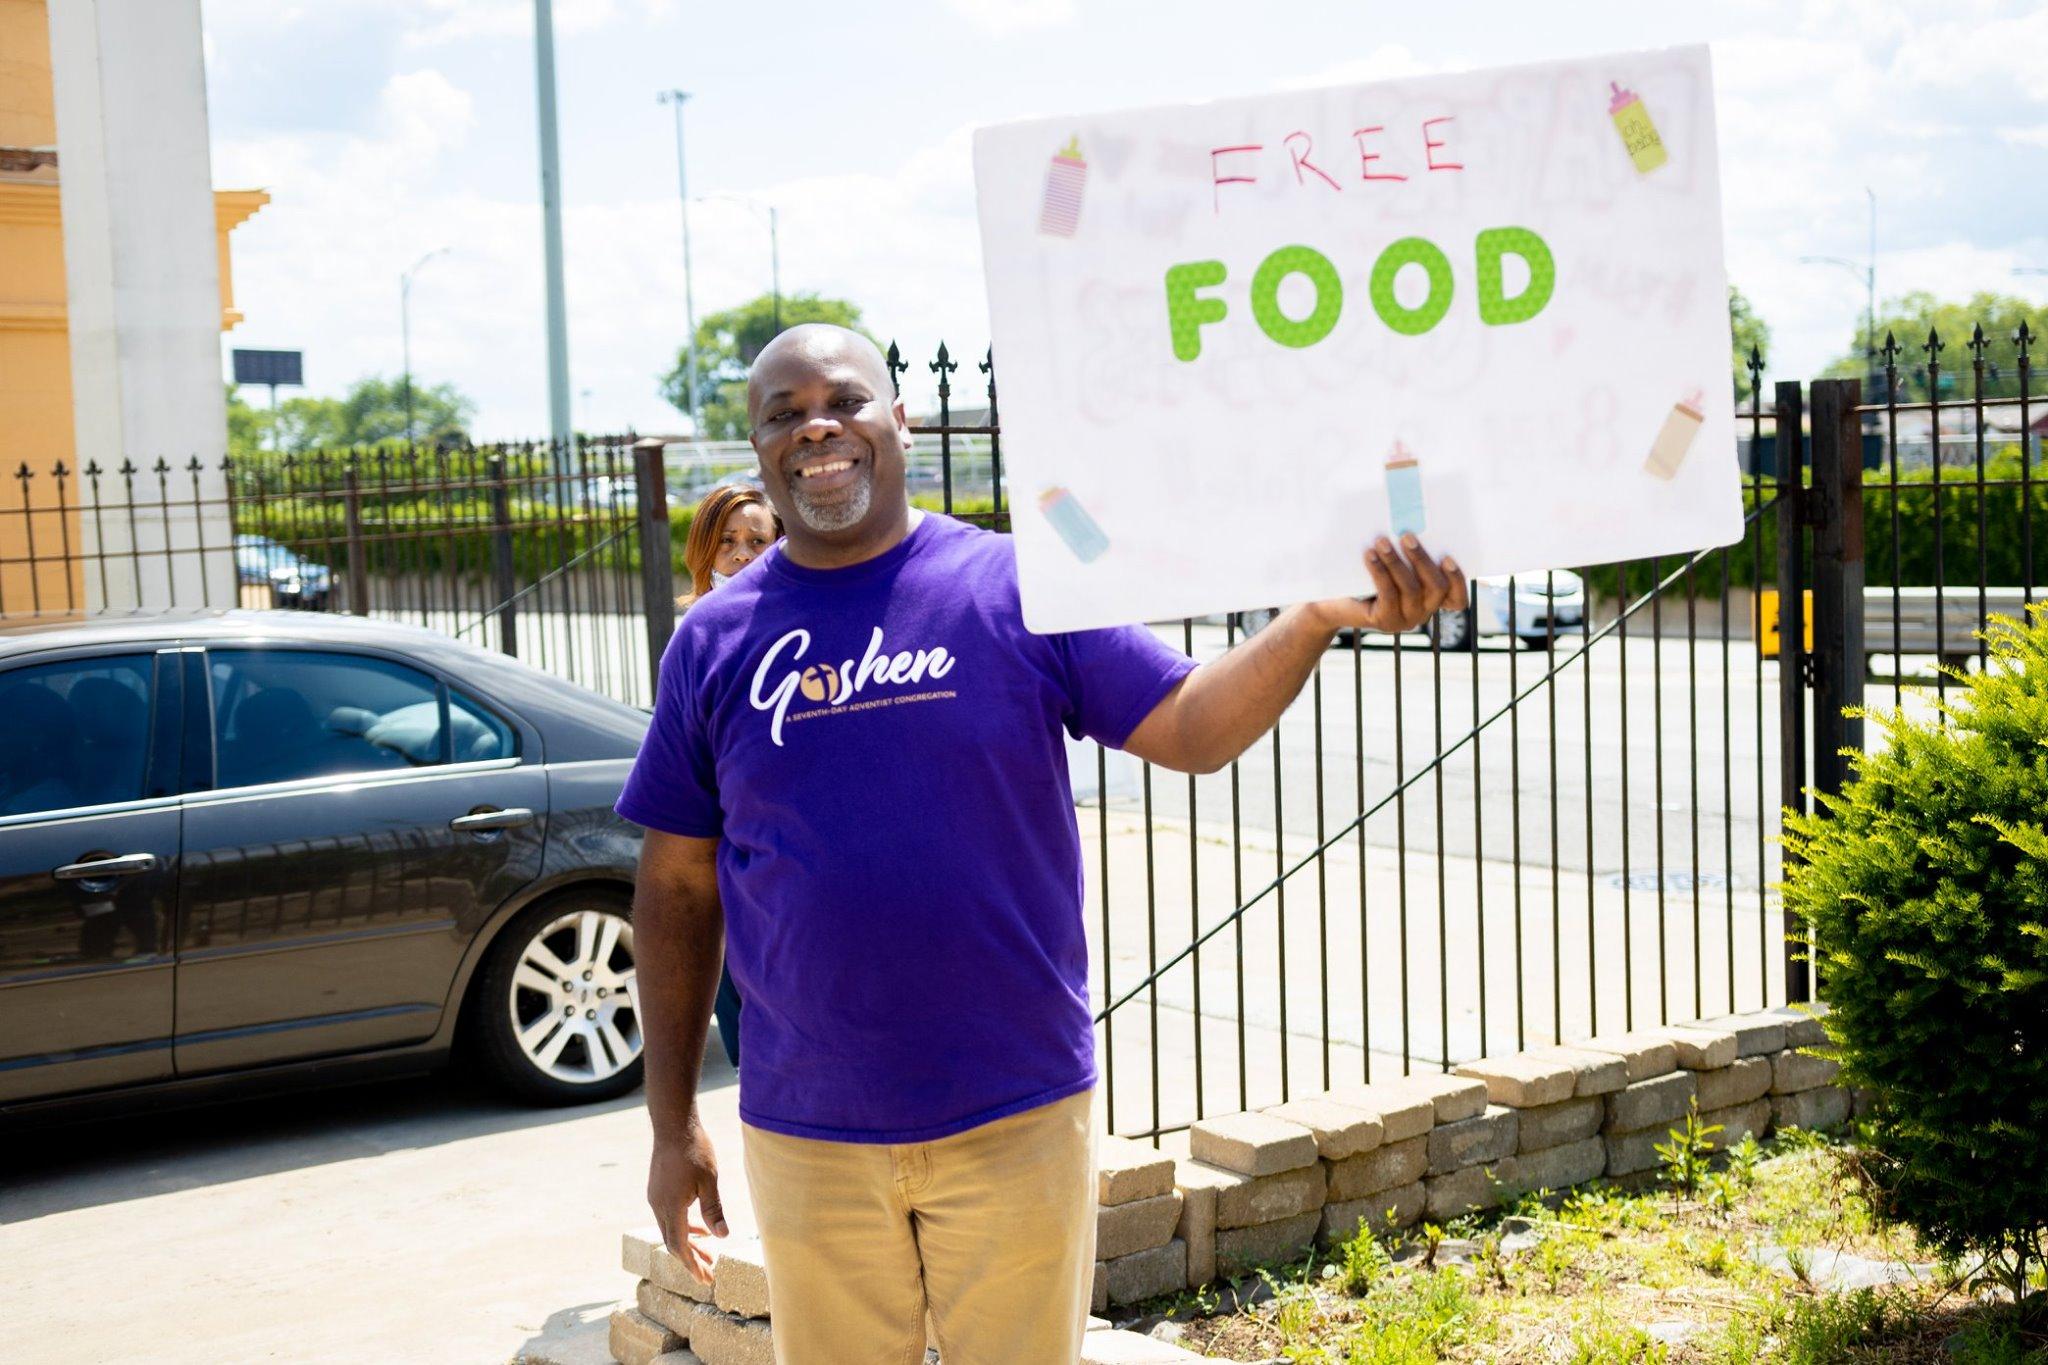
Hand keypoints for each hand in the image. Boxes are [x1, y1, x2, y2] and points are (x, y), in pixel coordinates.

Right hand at [648, 1115, 726, 1282]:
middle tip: (708, 1275)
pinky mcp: (658, 1189)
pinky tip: (700, 1229)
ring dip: (688, 1243)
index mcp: (671, 1207)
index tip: (704, 1279)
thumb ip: (714, 1210)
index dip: (691, 1265)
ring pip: (671, 1229)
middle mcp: (658, 1206)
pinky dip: (684, 1227)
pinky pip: (670, 1216)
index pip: (679, 1246)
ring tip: (708, 1255)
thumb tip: (722, 1237)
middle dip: (690, 1260)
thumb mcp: (709, 1181)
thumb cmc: (694, 1149)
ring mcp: (656, 1197)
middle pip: (673, 1242)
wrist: (673, 1125)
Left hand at [1312, 534, 1468, 635]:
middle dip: (1422, 559)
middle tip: (1407, 536)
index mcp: (1432, 598)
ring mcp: (1406, 619)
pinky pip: (1388, 593)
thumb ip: (1407, 552)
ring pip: (1411, 589)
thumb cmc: (1366, 576)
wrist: (1335, 602)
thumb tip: (1410, 522)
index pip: (1457, 599)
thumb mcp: (1393, 562)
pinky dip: (1380, 571)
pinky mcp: (1385, 621)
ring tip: (1382, 541)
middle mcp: (1423, 611)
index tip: (1448, 557)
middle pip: (1436, 588)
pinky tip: (1370, 555)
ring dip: (1396, 562)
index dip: (1458, 580)